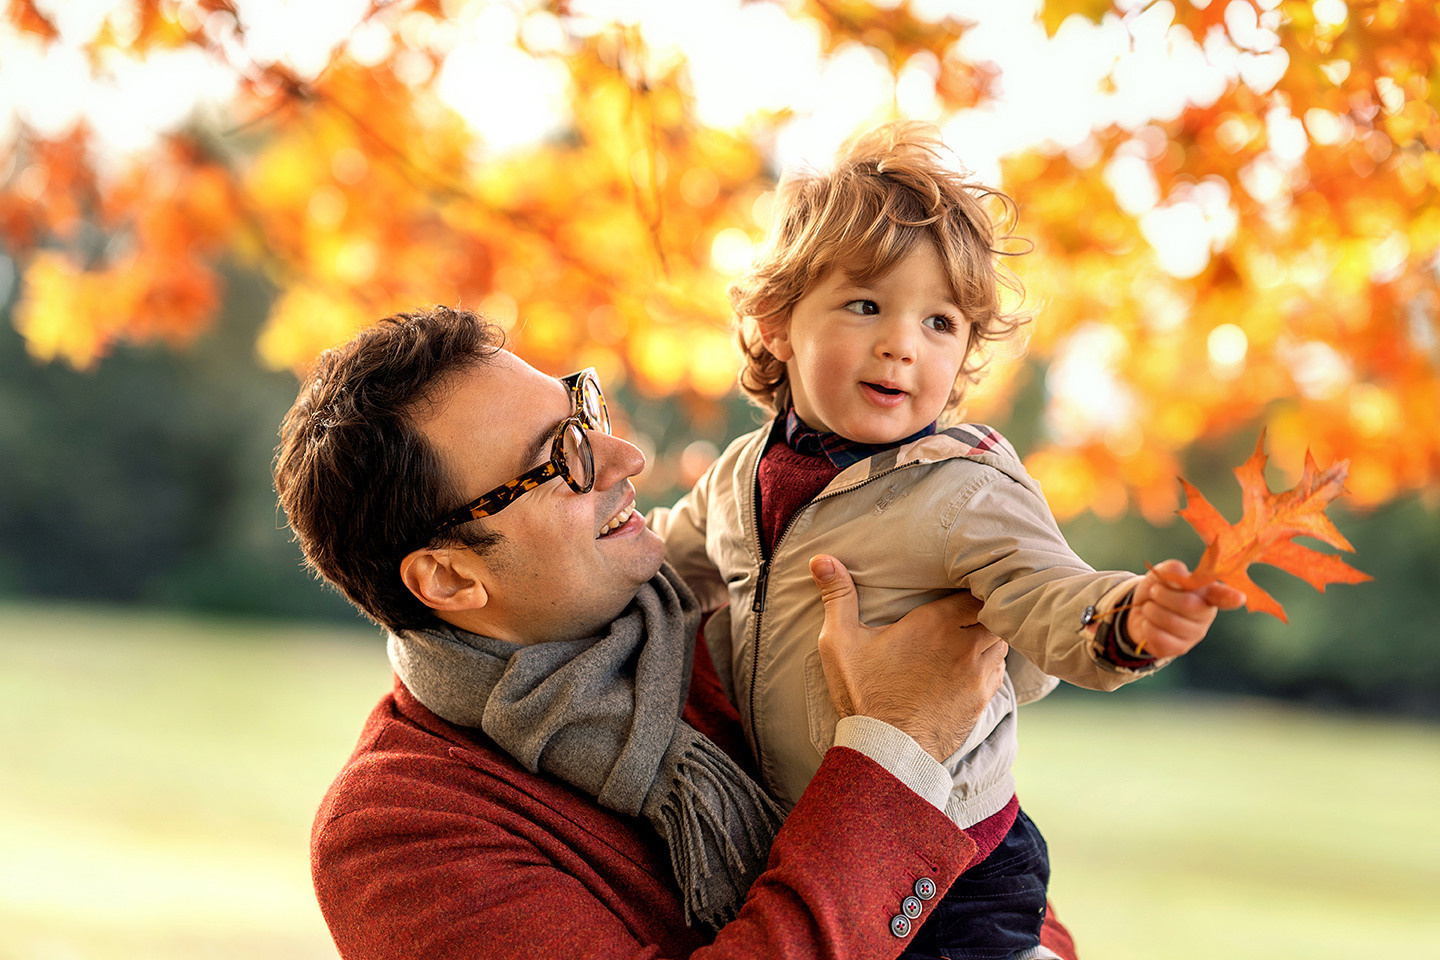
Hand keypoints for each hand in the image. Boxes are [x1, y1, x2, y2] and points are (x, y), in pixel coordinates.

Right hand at [809, 554, 1007, 762]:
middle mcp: (965, 645)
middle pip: (994, 614)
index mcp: (934, 623)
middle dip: (984, 610)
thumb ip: (838, 597)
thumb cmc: (862, 694)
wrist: (885, 751)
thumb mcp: (841, 642)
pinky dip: (990, 665)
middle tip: (968, 609)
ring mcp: (978, 675)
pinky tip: (971, 666)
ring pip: (1001, 643)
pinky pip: (999, 672)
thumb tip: (821, 559)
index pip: (975, 591)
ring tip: (971, 636)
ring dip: (989, 637)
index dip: (972, 587)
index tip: (960, 587)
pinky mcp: (982, 701)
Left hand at [1127, 559, 1245, 657]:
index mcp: (1207, 593)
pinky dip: (1146, 626)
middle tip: (1154, 592)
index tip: (1240, 598)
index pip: (1223, 596)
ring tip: (1149, 608)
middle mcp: (1206, 614)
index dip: (1231, 597)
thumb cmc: (1158, 590)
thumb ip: (1173, 571)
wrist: (1138, 612)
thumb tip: (1181, 573)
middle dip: (1162, 595)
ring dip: (1150, 610)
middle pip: (1188, 604)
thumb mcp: (1162, 574)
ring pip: (1170, 621)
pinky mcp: (1180, 648)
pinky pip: (1159, 637)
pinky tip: (1149, 624)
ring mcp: (1195, 634)